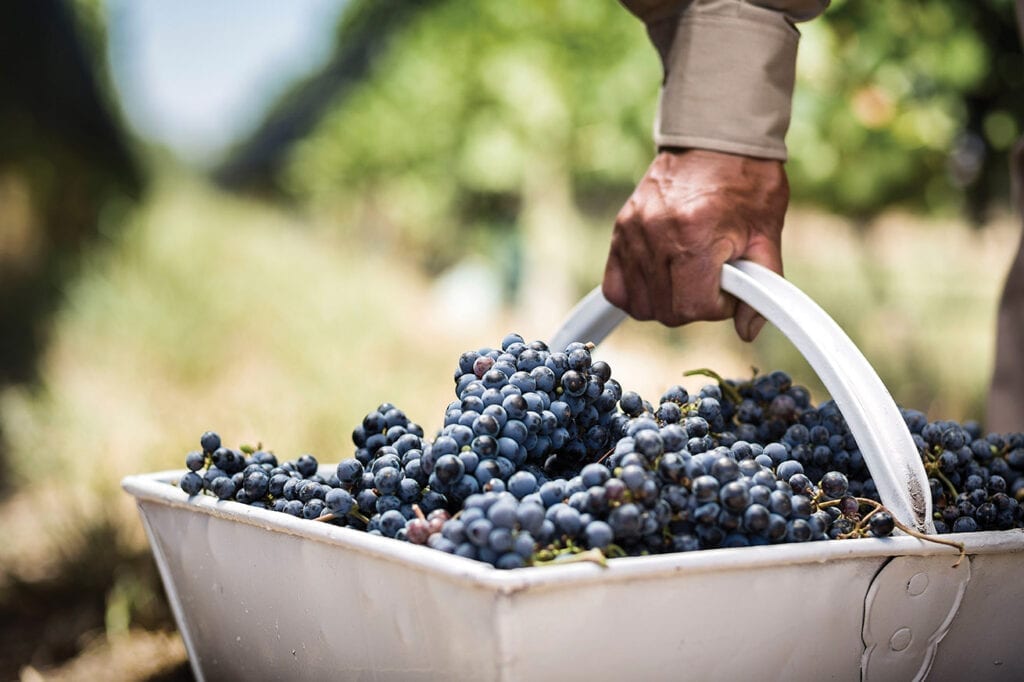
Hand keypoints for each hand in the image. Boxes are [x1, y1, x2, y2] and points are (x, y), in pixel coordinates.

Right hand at [601, 148, 788, 340]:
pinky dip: (637, 294)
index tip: (729, 290)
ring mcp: (633, 233)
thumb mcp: (766, 232)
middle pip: (666, 311)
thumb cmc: (746, 182)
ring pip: (640, 305)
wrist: (715, 138)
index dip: (716, 309)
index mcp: (696, 234)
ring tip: (688, 277)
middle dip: (693, 307)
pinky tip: (659, 281)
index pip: (693, 307)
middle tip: (712, 281)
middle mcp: (657, 234)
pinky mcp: (620, 230)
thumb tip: (748, 330)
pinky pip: (616, 287)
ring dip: (667, 302)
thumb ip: (763, 286)